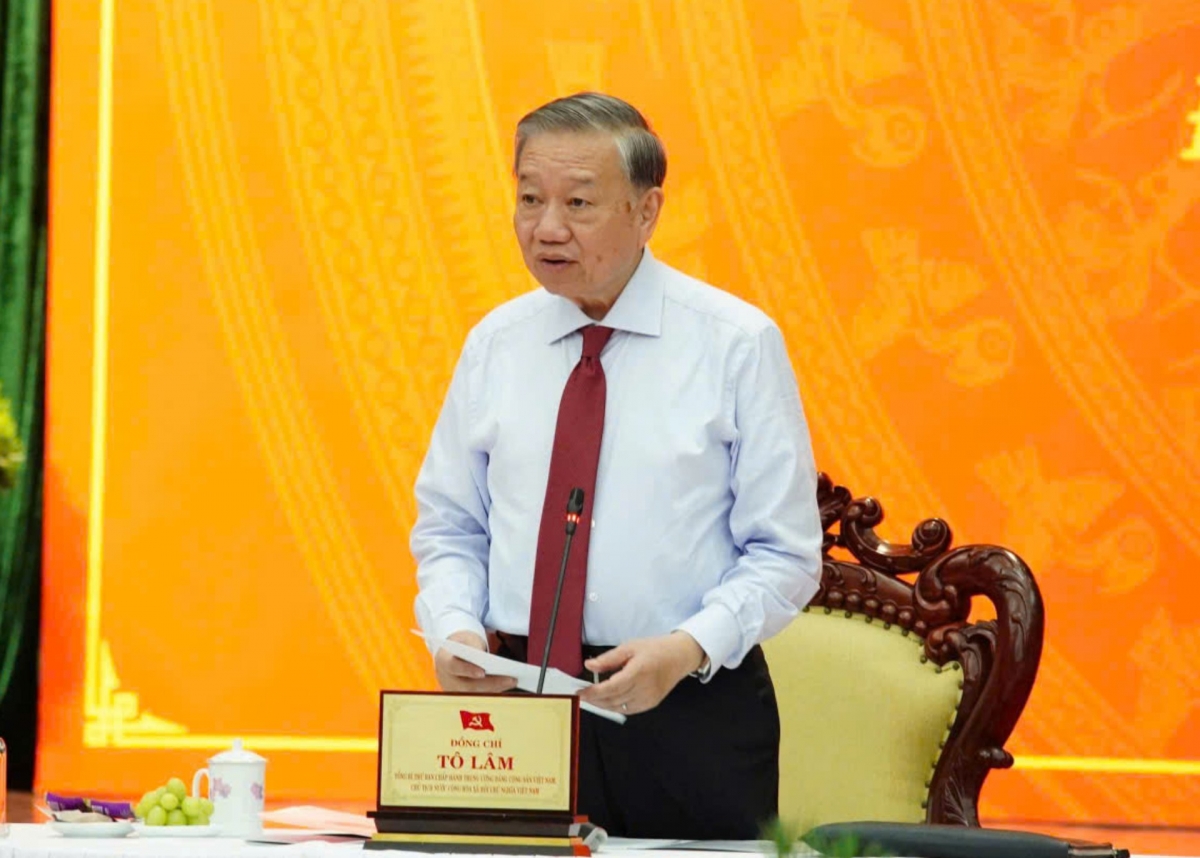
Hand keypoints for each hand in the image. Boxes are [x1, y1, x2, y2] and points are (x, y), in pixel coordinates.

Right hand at [434, 631, 517, 692]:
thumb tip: (487, 660)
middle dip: (491, 683)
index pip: (454, 667)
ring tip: (513, 681)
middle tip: (511, 679)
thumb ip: (474, 646)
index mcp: (444, 660)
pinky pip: (479, 695)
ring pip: (476, 693)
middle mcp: (447, 679)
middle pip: (469, 686)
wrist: (451, 652)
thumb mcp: (467, 638)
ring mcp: (454, 690)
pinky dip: (494, 690)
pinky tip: (508, 684)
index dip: (468, 670)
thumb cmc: (462, 643)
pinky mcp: (463, 695)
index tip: (482, 672)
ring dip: (496, 689)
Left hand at [577, 632, 705, 714]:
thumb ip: (608, 659)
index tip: (580, 693)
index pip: (611, 687)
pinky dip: (615, 707)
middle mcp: (644, 688)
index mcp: (638, 672)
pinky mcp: (651, 704)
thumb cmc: (655, 649)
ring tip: (592, 699)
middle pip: (613, 700)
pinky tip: (608, 701)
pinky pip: (628, 710)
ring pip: (619, 707)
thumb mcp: (629, 647)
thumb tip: (589, 665)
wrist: (679, 657)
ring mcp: (648, 699)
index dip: (593, 693)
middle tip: (582, 696)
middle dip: (595, 700)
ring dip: (603, 705)